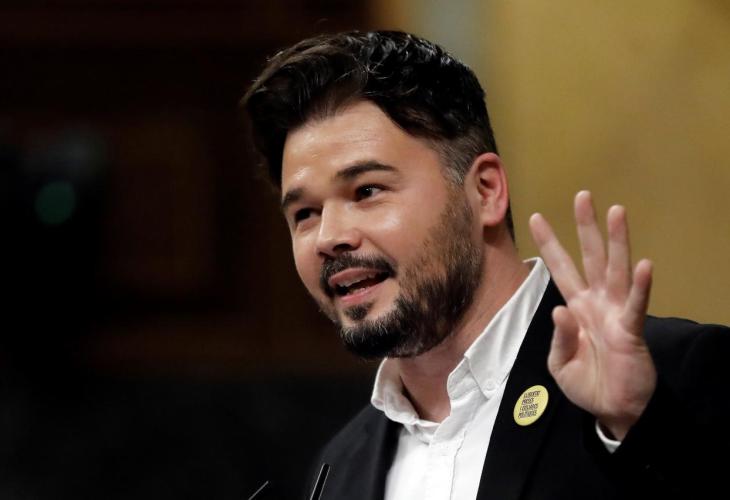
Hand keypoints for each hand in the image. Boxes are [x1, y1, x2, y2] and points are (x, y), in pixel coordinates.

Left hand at [529, 191, 655, 439]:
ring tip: (616, 211)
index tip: (536, 217)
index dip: (549, 244)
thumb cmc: (588, 383)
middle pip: (590, 257)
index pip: (561, 269)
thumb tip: (561, 310)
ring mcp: (615, 313)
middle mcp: (596, 303)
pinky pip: (635, 305)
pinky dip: (640, 286)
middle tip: (583, 196)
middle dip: (585, 228)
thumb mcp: (560, 364)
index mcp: (576, 308)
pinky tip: (644, 264)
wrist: (614, 410)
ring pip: (615, 270)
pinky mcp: (630, 330)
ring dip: (616, 241)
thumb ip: (558, 337)